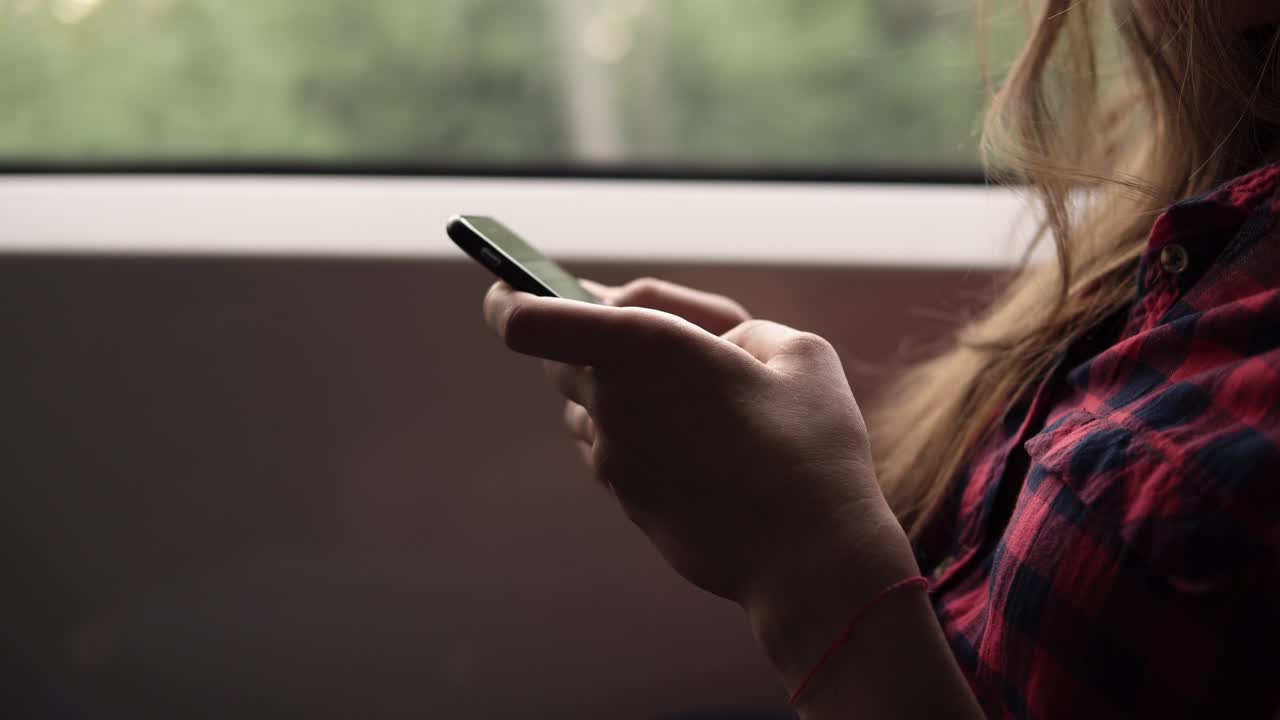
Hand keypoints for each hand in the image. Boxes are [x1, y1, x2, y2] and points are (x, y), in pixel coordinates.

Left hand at [481, 279, 918, 678]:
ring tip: (681, 391)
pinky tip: (687, 440)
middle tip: (631, 333)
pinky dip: (632, 434)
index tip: (507, 286)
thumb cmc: (811, 447)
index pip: (530, 321)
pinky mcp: (628, 501)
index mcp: (646, 348)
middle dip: (583, 339)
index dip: (511, 299)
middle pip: (558, 360)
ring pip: (583, 408)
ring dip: (611, 390)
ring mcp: (615, 458)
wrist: (810, 559)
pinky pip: (609, 451)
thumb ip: (736, 330)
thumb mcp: (797, 353)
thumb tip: (708, 344)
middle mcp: (614, 402)